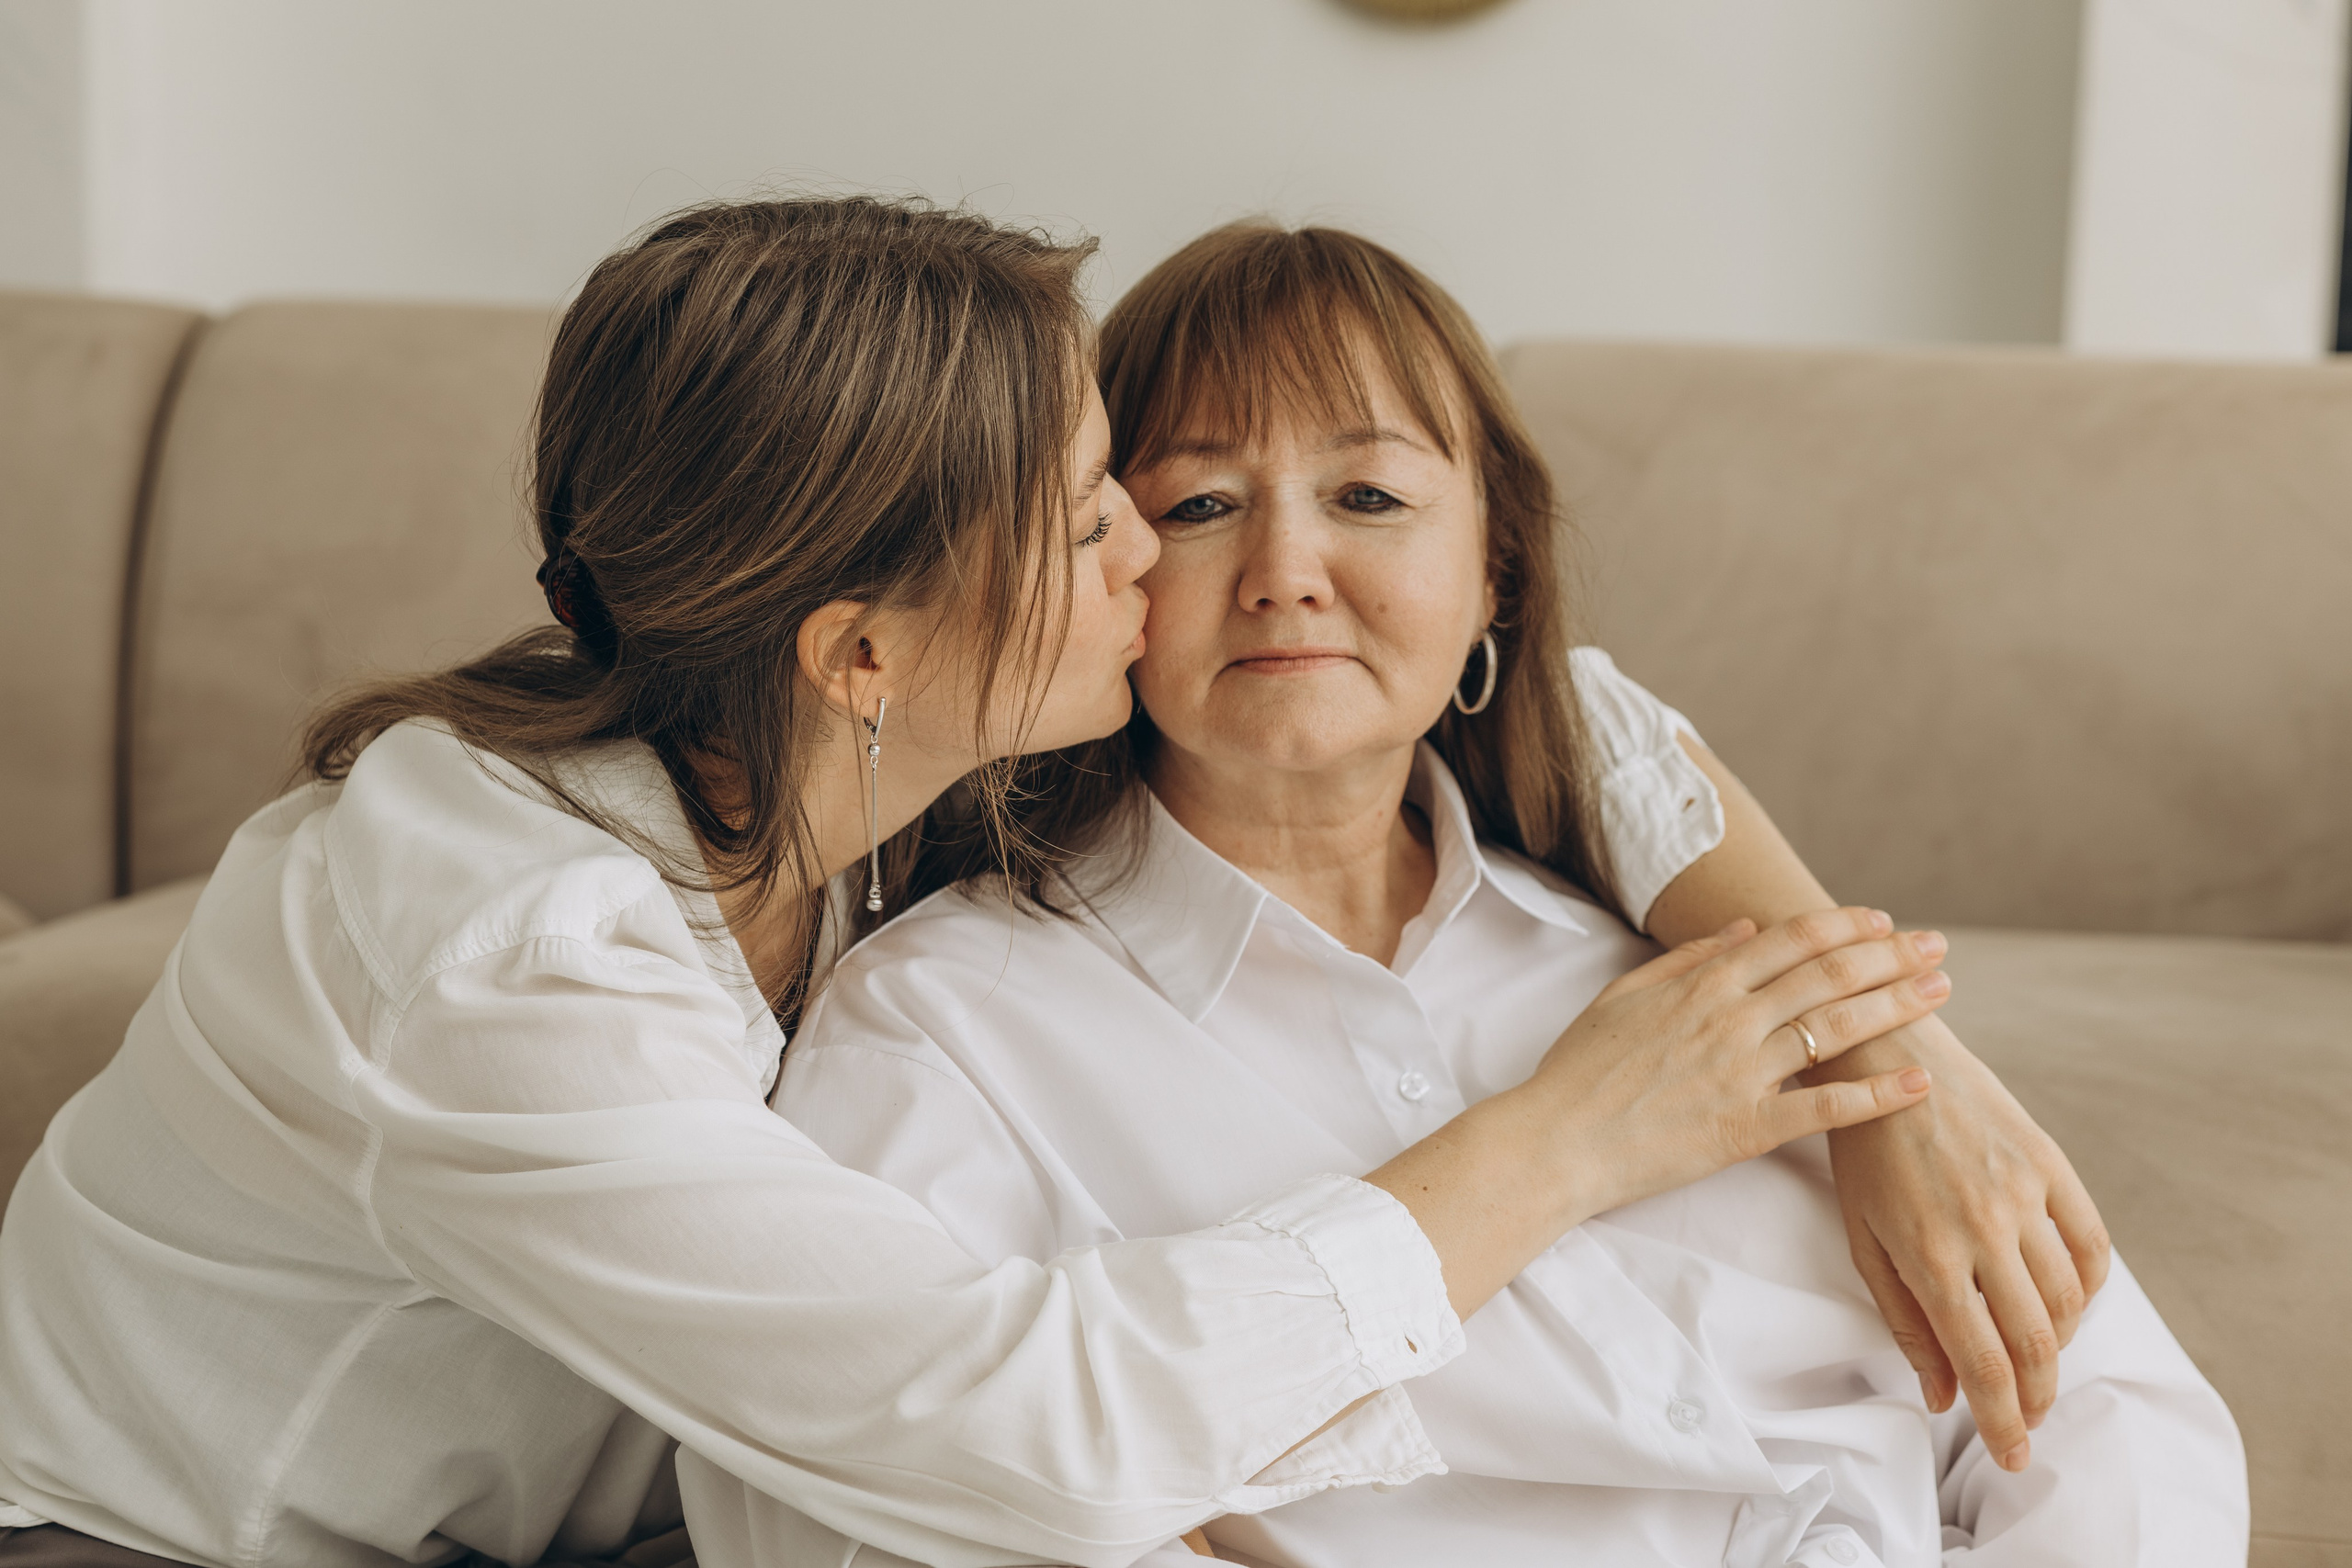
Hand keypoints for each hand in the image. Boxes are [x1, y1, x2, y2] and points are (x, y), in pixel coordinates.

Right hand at [1526, 907, 1951, 1221]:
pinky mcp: (1747, 1129)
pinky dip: (1876, 1095)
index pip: (1792, 940)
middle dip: (1890, 956)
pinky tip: (1918, 1082)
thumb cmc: (1580, 1069)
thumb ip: (1687, 958)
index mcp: (1701, 984)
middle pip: (1828, 976)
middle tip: (1937, 948)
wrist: (1555, 1140)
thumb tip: (1745, 929)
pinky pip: (1825, 1109)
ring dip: (1895, 1007)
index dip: (1845, 926)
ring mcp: (1741, 1074)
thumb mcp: (1623, 994)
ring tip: (1938, 994)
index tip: (1884, 921)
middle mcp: (1729, 1020)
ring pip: (1836, 1031)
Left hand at [1813, 1013, 2110, 1474]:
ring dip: (2059, 1347)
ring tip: (2035, 1361)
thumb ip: (1906, 1319)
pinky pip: (2092, 1246)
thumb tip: (1944, 1395)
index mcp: (1931, 1253)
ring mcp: (2024, 1193)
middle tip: (2027, 1421)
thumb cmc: (1862, 1151)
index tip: (2012, 1456)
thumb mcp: (1863, 1239)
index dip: (2002, 1421)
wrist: (1885, 1054)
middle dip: (2036, 1399)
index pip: (1984, 1362)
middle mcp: (1985, 1227)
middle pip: (2037, 1344)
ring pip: (2070, 1302)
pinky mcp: (2051, 1162)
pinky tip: (2064, 1302)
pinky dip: (2088, 1288)